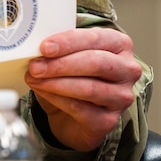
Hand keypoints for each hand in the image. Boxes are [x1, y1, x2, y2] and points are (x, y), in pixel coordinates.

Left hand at [24, 28, 141, 151]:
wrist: (71, 116)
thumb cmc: (72, 78)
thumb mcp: (65, 56)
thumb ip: (56, 50)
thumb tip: (33, 49)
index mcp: (119, 45)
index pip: (96, 39)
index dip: (69, 42)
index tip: (45, 47)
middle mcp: (127, 70)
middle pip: (96, 63)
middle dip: (61, 64)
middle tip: (35, 66)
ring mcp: (121, 97)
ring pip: (89, 88)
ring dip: (56, 83)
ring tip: (34, 78)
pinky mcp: (109, 121)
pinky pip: (81, 109)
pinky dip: (57, 99)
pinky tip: (43, 92)